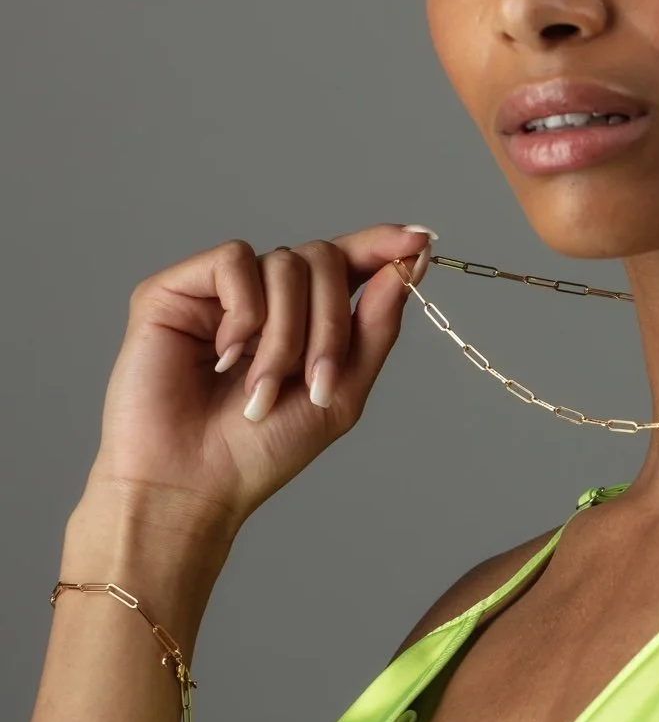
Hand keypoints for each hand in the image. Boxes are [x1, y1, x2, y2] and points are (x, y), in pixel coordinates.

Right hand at [81, 223, 436, 543]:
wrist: (194, 483)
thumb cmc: (262, 447)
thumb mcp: (343, 389)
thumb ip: (377, 324)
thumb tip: (410, 261)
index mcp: (308, 316)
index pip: (351, 260)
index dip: (384, 244)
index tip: (420, 239)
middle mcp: (267, 296)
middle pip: (325, 259)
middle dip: (331, 324)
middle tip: (314, 383)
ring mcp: (221, 290)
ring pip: (285, 263)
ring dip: (287, 334)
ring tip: (260, 389)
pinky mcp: (176, 287)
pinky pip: (235, 260)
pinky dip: (244, 312)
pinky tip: (223, 356)